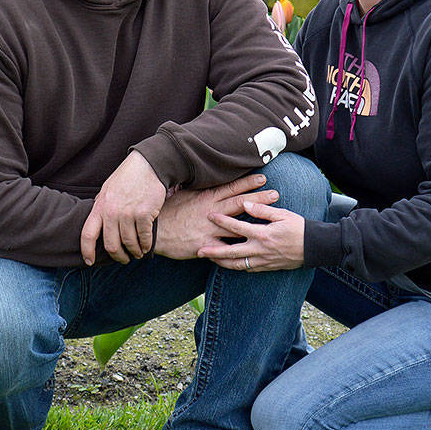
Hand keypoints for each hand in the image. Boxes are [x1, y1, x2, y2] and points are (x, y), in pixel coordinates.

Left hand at [80, 151, 166, 264]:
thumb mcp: (107, 190)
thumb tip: (98, 224)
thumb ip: (102, 208)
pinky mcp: (144, 214)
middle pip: (111, 245)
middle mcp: (112, 212)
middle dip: (118, 256)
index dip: (87, 251)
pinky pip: (144, 237)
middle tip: (124, 259)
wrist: (147, 165)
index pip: (87, 235)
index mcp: (100, 207)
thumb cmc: (127, 178)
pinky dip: (146, 245)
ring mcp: (128, 214)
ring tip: (138, 253)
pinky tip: (147, 246)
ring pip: (129, 243)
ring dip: (135, 252)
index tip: (89, 262)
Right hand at [154, 174, 278, 259]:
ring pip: (237, 225)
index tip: (262, 178)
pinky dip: (238, 249)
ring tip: (270, 222)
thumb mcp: (182, 195)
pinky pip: (225, 249)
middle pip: (239, 203)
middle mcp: (211, 212)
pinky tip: (252, 250)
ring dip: (254, 223)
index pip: (231, 188)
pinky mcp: (206, 245)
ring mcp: (209, 229)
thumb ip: (198, 190)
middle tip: (276, 194)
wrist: (154, 231)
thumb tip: (207, 180)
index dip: (247, 183)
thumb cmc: (167, 211)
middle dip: (259, 199)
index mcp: (206, 198)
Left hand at [199, 201, 305, 271]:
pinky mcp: (268, 267)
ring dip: (222, 263)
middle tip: (198, 250)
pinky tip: (229, 264)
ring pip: (237, 264)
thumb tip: (246, 203)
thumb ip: (262, 210)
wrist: (315, 247)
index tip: (209, 216)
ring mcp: (263, 261)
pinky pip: (248, 269)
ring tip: (210, 259)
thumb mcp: (283, 215)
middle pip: (231, 252)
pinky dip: (236, 267)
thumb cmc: (299, 228)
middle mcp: (260, 250)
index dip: (222, 221)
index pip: (237, 228)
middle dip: (213, 251)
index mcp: (263, 234)